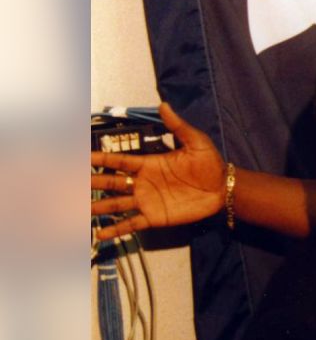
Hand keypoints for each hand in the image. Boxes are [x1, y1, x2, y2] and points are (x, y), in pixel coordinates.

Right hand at [91, 102, 225, 238]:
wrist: (224, 189)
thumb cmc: (210, 164)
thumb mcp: (196, 142)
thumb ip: (178, 126)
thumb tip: (164, 105)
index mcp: (149, 164)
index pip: (119, 162)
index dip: (100, 160)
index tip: (80, 158)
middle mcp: (142, 183)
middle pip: (111, 182)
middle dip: (90, 182)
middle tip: (69, 185)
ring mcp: (147, 201)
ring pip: (116, 204)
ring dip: (97, 206)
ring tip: (78, 210)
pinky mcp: (155, 217)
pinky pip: (131, 223)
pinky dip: (116, 229)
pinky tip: (100, 234)